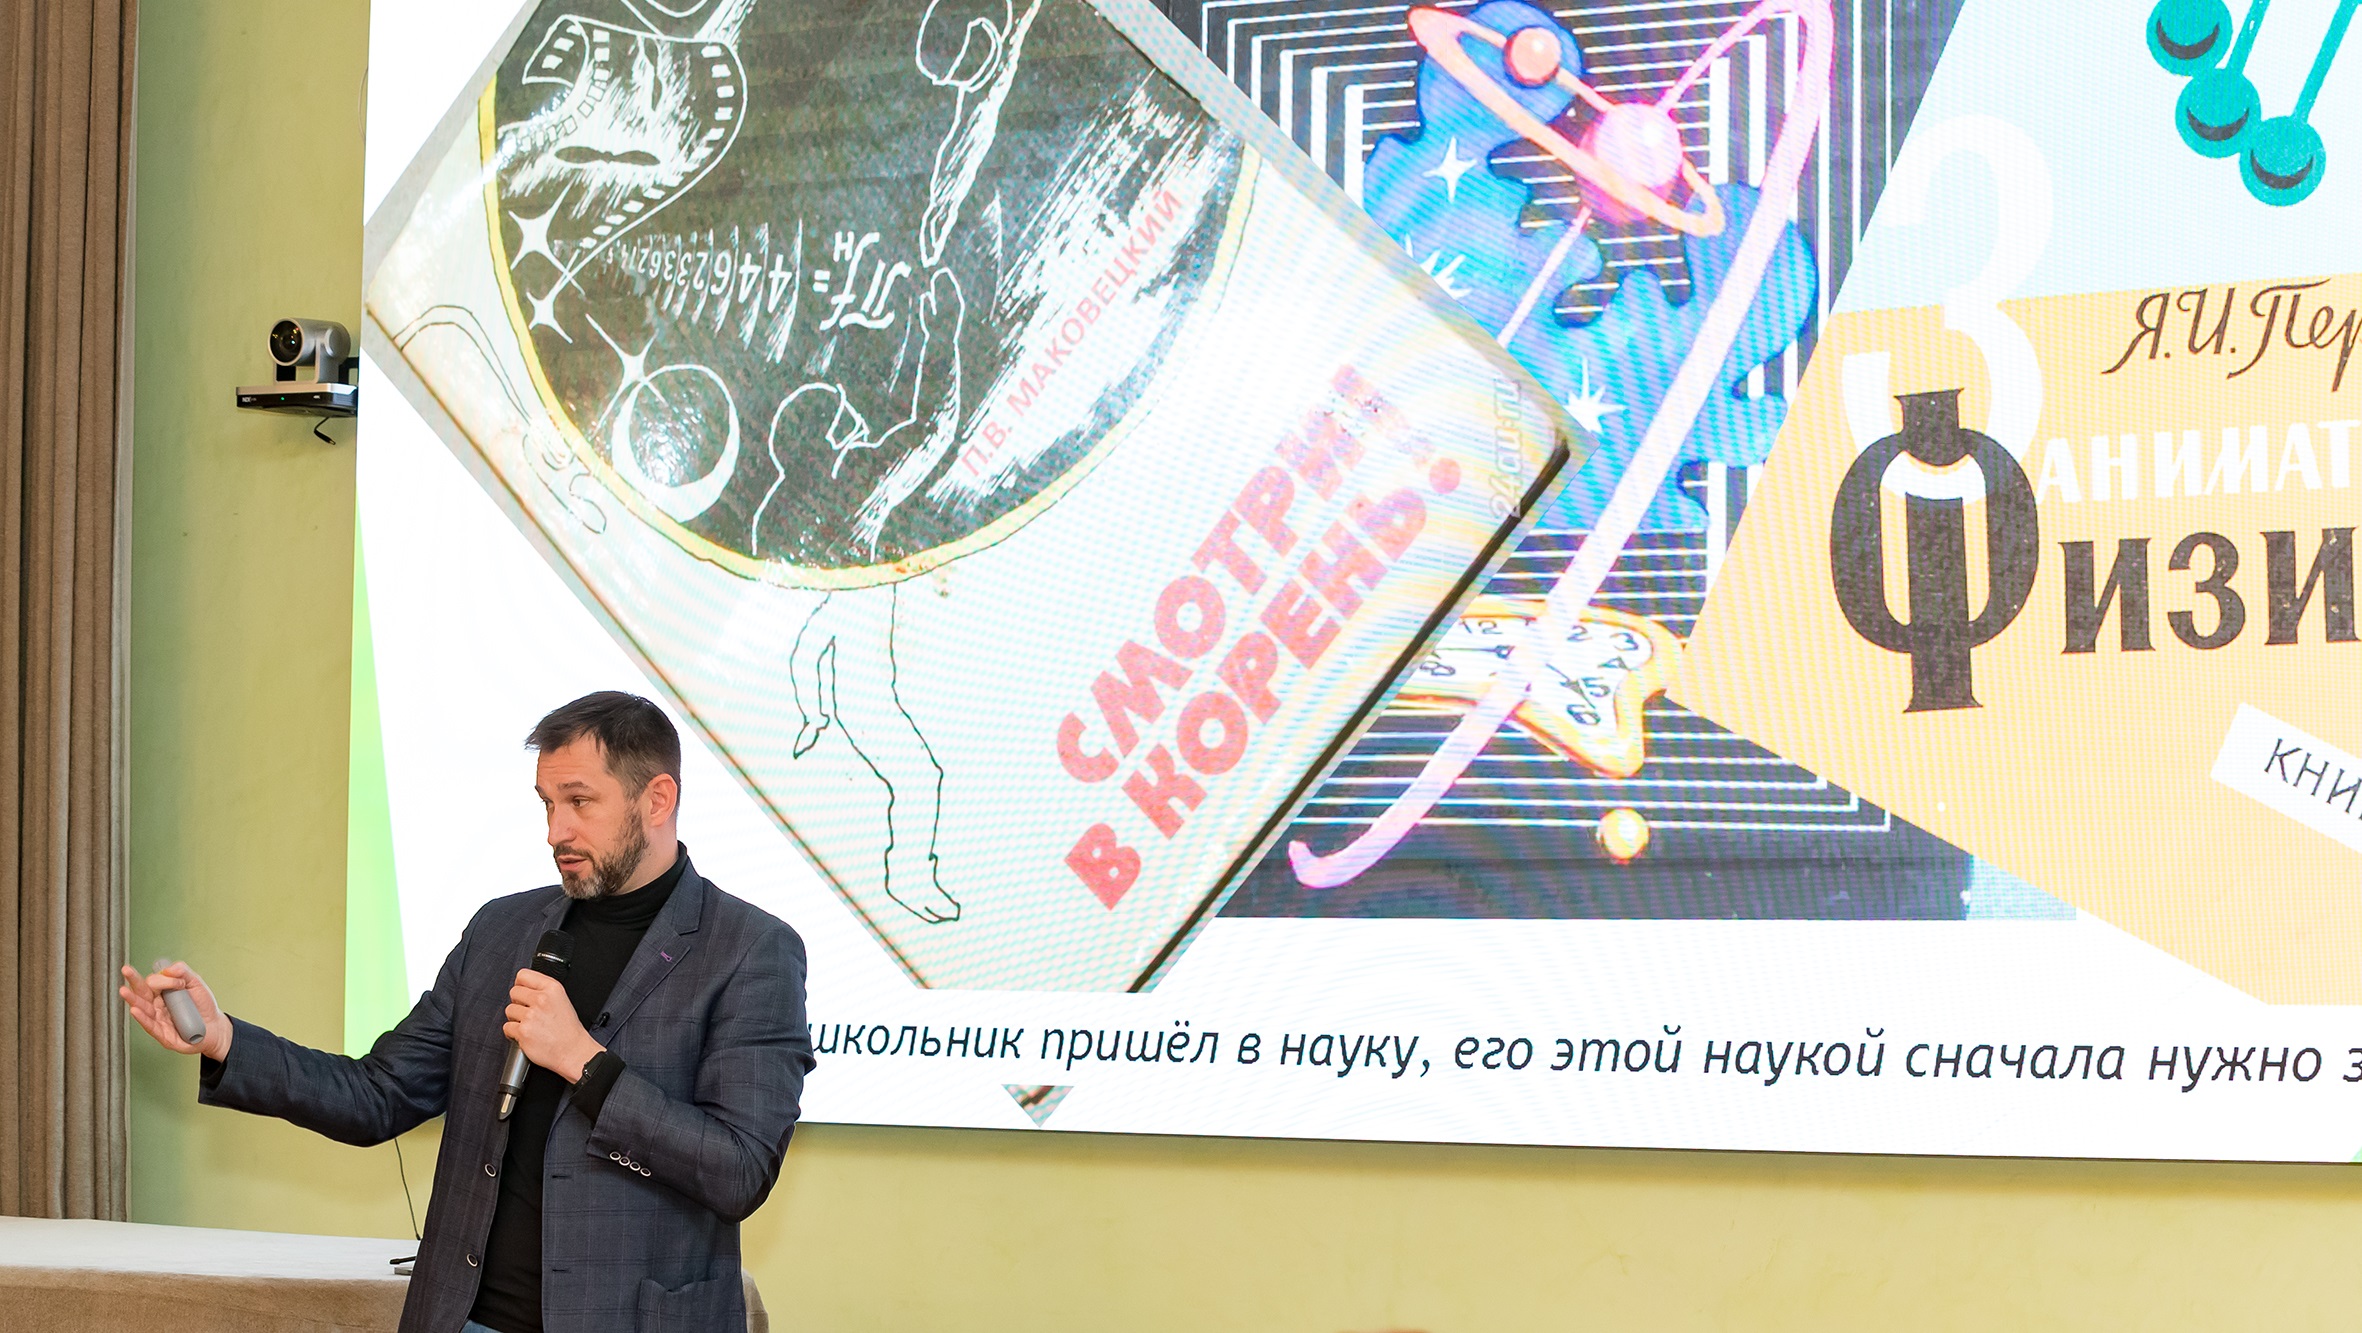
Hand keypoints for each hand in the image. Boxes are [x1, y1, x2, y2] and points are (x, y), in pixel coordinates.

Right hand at [118, 961, 231, 1061]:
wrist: (215, 1027)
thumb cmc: (203, 1006)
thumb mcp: (196, 984)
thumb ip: (184, 973)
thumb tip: (168, 968)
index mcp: (162, 993)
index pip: (154, 982)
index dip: (163, 979)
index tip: (180, 982)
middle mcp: (156, 1006)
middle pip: (142, 992)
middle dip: (133, 981)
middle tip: (125, 969)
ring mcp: (158, 1019)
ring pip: (142, 1009)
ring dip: (132, 1000)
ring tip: (123, 991)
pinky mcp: (162, 1034)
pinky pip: (150, 1026)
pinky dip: (142, 1018)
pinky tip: (135, 1010)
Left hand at [504, 969, 603, 1083]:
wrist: (573, 1051)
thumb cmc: (568, 1030)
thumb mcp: (562, 1000)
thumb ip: (543, 990)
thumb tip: (523, 988)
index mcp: (552, 988)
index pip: (523, 975)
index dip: (521, 985)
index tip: (523, 993)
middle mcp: (541, 999)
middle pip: (513, 992)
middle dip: (518, 1003)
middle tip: (528, 1012)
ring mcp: (531, 1016)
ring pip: (509, 1010)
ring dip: (515, 1018)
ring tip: (529, 1025)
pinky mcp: (523, 1032)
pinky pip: (507, 1027)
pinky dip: (513, 1033)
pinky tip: (525, 1034)